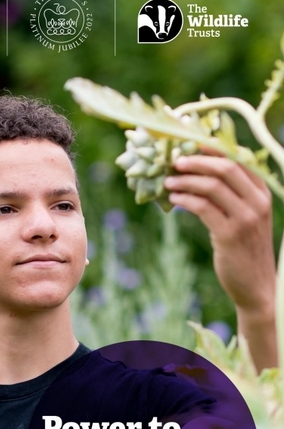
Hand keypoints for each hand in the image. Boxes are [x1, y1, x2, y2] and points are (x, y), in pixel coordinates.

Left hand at [164, 151, 276, 371]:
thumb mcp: (243, 218)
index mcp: (262, 192)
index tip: (188, 141)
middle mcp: (257, 201)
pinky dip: (185, 199)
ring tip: (167, 181)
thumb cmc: (244, 251)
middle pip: (224, 166)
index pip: (237, 158)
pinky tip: (173, 199)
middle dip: (196, 159)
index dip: (211, 147)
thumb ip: (229, 196)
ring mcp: (246, 218)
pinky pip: (203, 208)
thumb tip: (197, 173)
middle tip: (173, 160)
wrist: (255, 287)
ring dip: (185, 180)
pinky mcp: (230, 235)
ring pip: (211, 185)